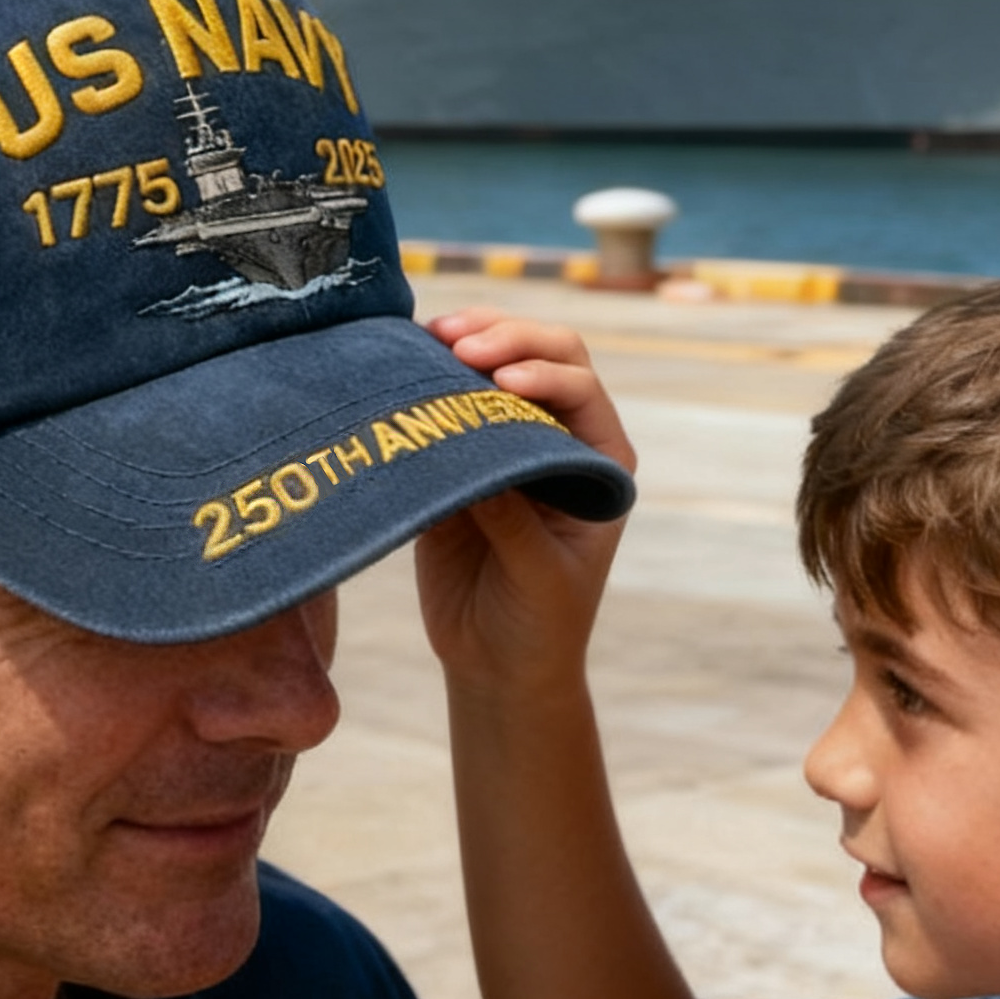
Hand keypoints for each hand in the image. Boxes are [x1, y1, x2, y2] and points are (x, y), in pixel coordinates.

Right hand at [415, 311, 634, 695]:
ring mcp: (505, 441)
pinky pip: (442, 403)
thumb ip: (513, 518)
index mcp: (597, 459)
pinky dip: (424, 377)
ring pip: (491, 367)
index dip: (543, 371)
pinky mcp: (456, 457)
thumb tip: (473, 454)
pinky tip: (402, 360)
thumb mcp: (540, 575)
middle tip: (457, 343)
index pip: (579, 388)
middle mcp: (557, 437)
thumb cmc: (541, 624)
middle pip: (542, 355)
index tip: (502, 380)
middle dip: (504, 337)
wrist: (497, 664)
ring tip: (429, 334)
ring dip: (464, 342)